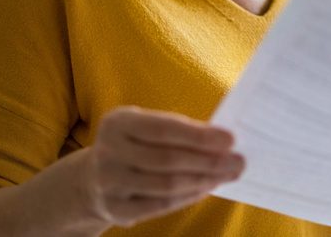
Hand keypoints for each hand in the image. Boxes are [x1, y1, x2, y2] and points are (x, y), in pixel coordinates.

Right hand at [79, 106, 244, 227]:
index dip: (199, 136)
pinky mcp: (115, 209)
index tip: (230, 139)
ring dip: (204, 180)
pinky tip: (206, 188)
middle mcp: (109, 152)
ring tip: (227, 175)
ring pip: (167, 185)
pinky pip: (161, 205)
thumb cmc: (134, 145)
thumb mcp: (144, 126)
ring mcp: (109, 183)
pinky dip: (188, 197)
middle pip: (168, 159)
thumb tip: (223, 141)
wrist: (92, 179)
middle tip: (238, 161)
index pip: (164, 129)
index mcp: (117, 122)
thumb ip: (177, 130)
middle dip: (209, 161)